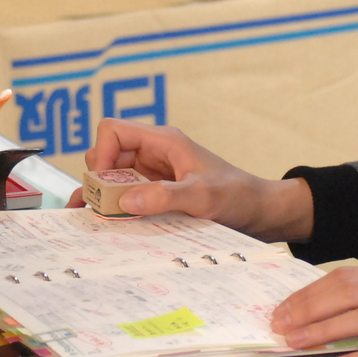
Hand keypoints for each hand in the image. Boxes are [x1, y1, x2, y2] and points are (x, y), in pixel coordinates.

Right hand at [60, 119, 314, 241]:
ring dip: (104, 197)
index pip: (113, 131)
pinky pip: (128, 196)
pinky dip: (117, 208)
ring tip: (95, 220)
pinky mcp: (159, 194)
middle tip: (102, 209)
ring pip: (114, 178)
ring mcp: (155, 174)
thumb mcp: (203, 196)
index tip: (108, 185)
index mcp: (163, 141)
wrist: (263, 213)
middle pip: (107, 155)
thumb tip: (126, 201)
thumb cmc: (239, 196)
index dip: (101, 154)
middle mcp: (155, 154)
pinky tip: (111, 225)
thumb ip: (165, 196)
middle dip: (99, 180)